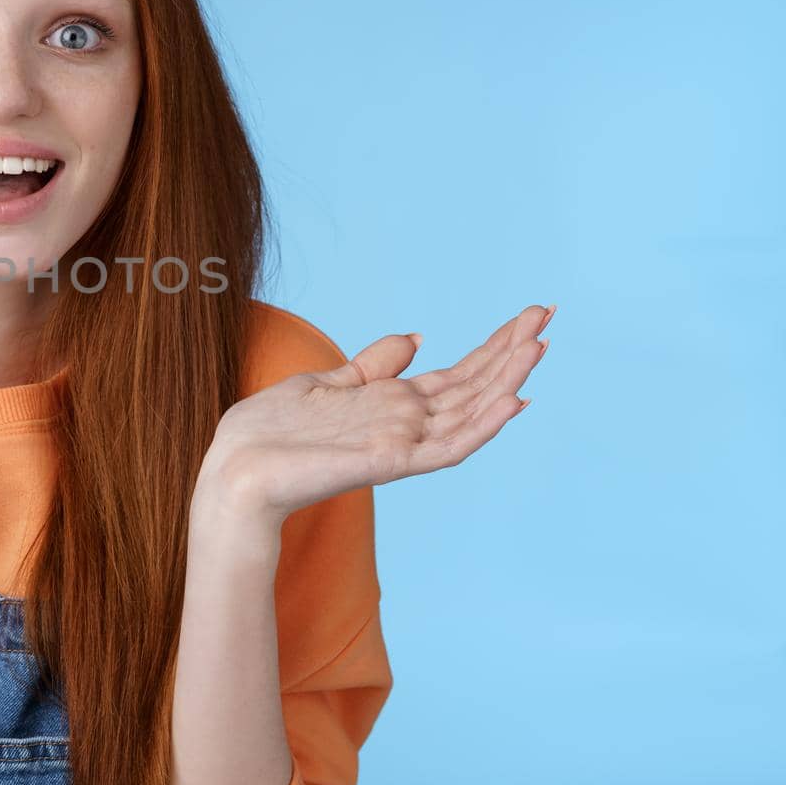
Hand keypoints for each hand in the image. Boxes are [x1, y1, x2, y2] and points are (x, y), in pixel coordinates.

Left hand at [201, 303, 554, 526]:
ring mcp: (401, 444)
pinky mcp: (388, 463)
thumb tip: (415, 337)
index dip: (494, 346)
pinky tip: (510, 400)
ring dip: (506, 379)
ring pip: (469, 412)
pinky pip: (446, 448)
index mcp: (393, 403)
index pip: (458, 374)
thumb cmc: (272, 431)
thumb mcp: (327, 380)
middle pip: (473, 386)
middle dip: (512, 352)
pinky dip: (481, 427)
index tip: (529, 316)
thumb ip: (374, 364)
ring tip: (539, 346)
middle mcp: (406, 424)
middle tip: (549, 314)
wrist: (236, 470)